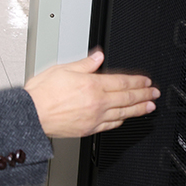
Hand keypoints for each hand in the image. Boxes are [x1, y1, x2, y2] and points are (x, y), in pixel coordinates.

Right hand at [24, 50, 159, 137]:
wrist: (31, 115)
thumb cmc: (41, 93)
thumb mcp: (62, 69)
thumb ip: (84, 64)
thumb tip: (98, 56)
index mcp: (91, 85)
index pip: (121, 82)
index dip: (136, 81)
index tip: (146, 81)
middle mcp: (96, 102)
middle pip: (127, 98)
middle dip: (144, 95)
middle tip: (154, 93)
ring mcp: (94, 118)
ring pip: (123, 113)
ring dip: (138, 109)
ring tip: (149, 107)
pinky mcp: (88, 129)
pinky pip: (110, 125)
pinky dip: (121, 120)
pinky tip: (125, 119)